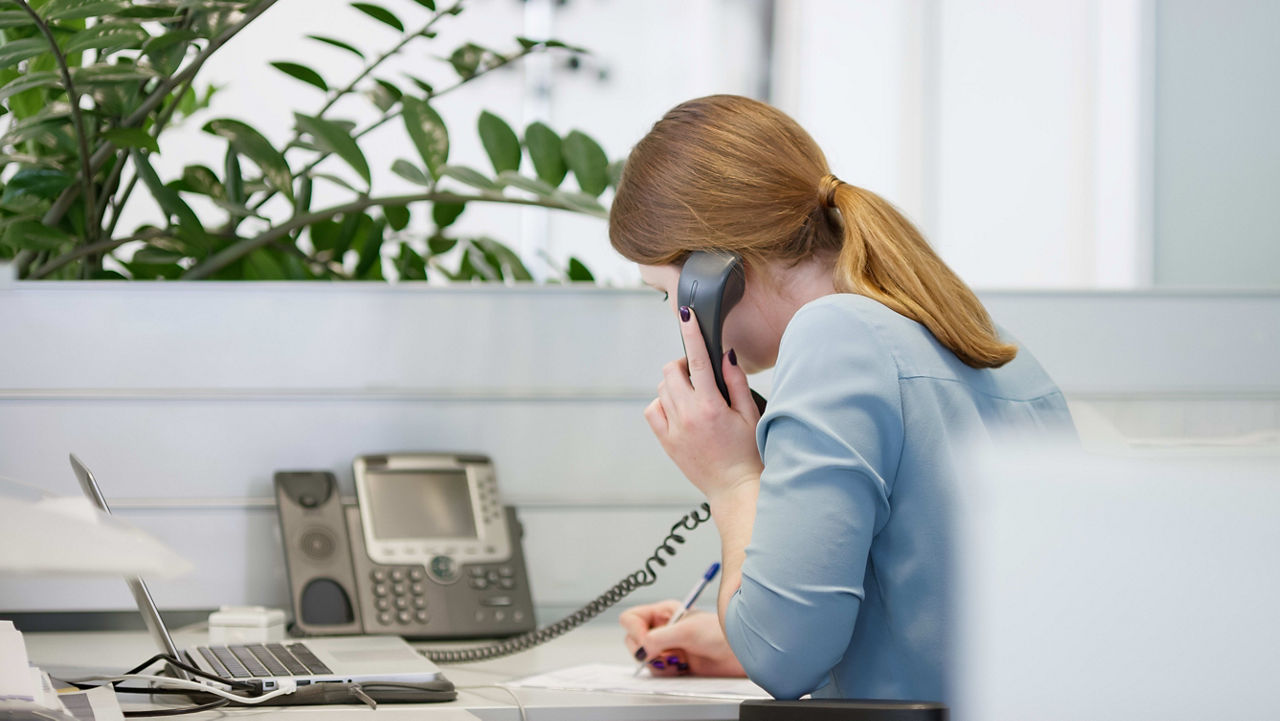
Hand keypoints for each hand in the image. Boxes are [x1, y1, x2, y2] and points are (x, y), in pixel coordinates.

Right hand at [619, 600, 746, 677]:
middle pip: (632, 640)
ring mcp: (666, 646)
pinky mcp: (672, 663)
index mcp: (663, 612)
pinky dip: (665, 672)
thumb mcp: (688, 630)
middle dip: (645, 650)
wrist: (737, 654)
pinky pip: (656, 670)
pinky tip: (681, 667)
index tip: (646, 642)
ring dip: (657, 662)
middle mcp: (662, 628)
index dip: (634, 631)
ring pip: (643, 658)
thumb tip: (642, 649)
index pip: (631, 618)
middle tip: (662, 654)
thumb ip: (659, 638)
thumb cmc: (720, 634)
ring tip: (676, 660)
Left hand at [644, 306, 762, 502]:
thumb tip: (725, 355)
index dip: (691, 333)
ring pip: (661, 389)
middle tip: (698, 373)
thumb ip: (736, 382)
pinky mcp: (666, 442)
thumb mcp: (750, 414)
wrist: (735, 488)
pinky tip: (679, 409)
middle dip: (682, 364)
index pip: (696, 359)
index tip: (686, 314)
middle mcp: (687, 416)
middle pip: (670, 371)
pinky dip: (662, 403)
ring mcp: (673, 430)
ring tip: (693, 395)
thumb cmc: (749, 453)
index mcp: (710, 406)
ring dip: (674, 384)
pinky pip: (652, 411)